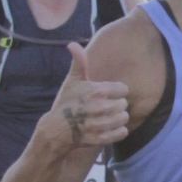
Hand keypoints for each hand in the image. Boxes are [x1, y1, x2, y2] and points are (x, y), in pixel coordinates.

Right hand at [51, 39, 130, 154]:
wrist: (57, 129)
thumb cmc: (66, 103)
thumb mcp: (72, 81)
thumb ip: (78, 62)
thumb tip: (72, 44)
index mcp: (97, 91)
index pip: (123, 89)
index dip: (116, 92)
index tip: (106, 94)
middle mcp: (101, 107)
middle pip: (124, 104)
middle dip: (117, 105)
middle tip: (105, 107)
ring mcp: (102, 124)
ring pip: (124, 118)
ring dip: (118, 118)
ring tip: (108, 117)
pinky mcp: (102, 138)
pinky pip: (122, 132)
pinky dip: (119, 131)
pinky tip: (110, 128)